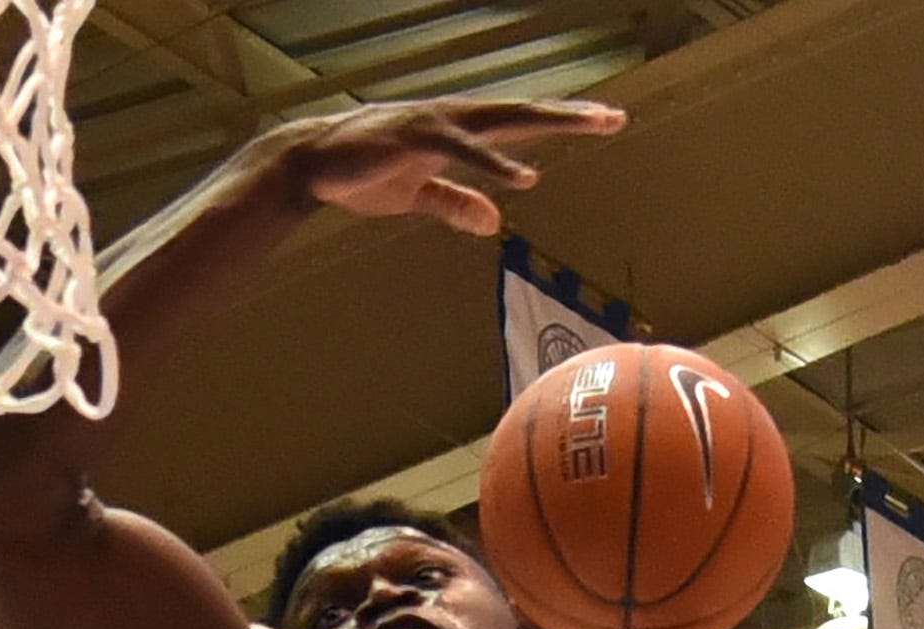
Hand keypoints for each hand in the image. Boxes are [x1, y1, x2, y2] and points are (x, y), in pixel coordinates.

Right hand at [272, 99, 623, 236]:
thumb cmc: (362, 174)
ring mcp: (435, 124)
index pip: (518, 123)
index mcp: (457, 131)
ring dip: (547, 121)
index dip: (558, 122)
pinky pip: (463, 150)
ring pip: (502, 119)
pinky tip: (525, 175)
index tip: (600, 122)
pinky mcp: (414, 138)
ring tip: (589, 125)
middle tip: (614, 116)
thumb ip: (456, 203)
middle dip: (568, 114)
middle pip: (522, 112)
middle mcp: (453, 119)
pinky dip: (494, 162)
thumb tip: (495, 220)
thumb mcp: (417, 194)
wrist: (309, 165)